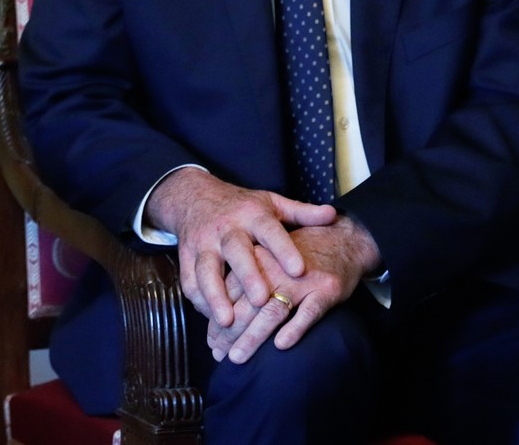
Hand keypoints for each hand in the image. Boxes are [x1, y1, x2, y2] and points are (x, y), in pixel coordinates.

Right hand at [145, 168, 336, 327]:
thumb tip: (334, 214)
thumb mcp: (271, 203)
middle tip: (261, 300)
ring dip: (215, 295)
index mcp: (251, 215)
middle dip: (247, 275)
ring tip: (227, 321)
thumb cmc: (241, 206)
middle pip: (236, 251)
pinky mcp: (185, 255)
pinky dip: (199, 300)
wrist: (193, 196)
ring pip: (206, 269)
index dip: (284, 250)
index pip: (270, 231)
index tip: (299, 270)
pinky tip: (212, 318)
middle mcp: (226, 228)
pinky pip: (189, 280)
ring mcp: (203, 242)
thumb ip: (302, 213)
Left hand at [207, 214, 381, 364]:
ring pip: (272, 310)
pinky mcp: (327, 288)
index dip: (217, 317)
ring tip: (238, 356)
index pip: (229, 291)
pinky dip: (295, 328)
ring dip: (253, 336)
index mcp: (256, 259)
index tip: (210, 342)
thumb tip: (216, 311)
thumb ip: (244, 280)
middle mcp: (275, 267)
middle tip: (219, 355)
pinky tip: (281, 345)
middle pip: (246, 303)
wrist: (343, 239)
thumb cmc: (297, 255)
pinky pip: (310, 311)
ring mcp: (301, 280)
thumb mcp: (267, 259)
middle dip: (229, 332)